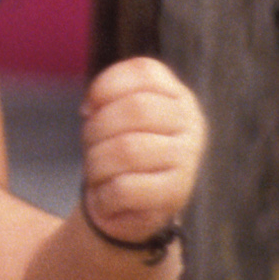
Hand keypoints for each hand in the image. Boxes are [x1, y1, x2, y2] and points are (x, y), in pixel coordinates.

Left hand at [79, 54, 204, 247]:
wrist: (130, 207)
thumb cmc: (119, 153)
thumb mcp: (116, 118)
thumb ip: (107, 101)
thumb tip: (90, 109)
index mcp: (177, 97)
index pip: (144, 71)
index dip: (105, 86)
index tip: (88, 109)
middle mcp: (191, 124)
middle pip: (136, 109)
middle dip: (98, 127)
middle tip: (89, 145)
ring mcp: (188, 160)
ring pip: (128, 150)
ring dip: (97, 163)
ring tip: (96, 173)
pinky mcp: (176, 194)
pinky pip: (126, 188)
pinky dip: (104, 194)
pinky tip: (106, 196)